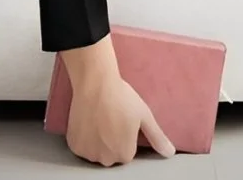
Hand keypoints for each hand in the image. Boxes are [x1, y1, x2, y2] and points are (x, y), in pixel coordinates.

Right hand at [61, 36, 174, 166]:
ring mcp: (87, 152)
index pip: (127, 153)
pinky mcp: (74, 145)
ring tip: (101, 119)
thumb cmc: (120, 98)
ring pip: (95, 151)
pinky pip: (82, 146)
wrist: (95, 84)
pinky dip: (84, 137)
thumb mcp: (145, 116)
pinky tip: (90, 122)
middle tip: (112, 119)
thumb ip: (157, 138)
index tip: (123, 122)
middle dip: (112, 141)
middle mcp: (105, 158)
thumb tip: (168, 152)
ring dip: (97, 140)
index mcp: (124, 154)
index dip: (126, 136)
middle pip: (111, 155)